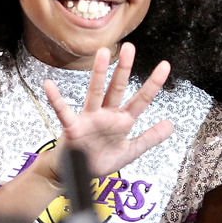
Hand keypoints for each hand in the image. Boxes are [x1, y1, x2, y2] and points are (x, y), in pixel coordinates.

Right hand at [44, 42, 174, 179]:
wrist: (77, 175)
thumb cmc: (101, 159)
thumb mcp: (130, 151)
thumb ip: (150, 138)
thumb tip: (171, 124)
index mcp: (122, 120)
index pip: (141, 99)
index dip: (153, 84)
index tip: (165, 66)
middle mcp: (106, 115)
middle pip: (117, 88)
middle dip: (123, 68)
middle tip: (129, 47)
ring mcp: (89, 119)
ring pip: (95, 92)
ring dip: (98, 73)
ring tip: (102, 53)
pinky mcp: (72, 127)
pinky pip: (63, 111)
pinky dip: (56, 99)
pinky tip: (50, 85)